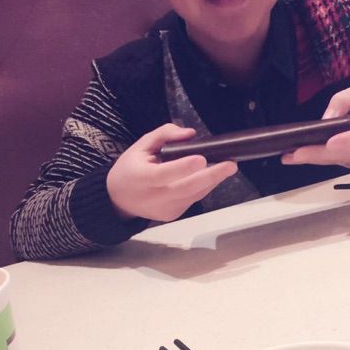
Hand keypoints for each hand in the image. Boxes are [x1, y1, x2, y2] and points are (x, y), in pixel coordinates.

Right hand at [107, 123, 237, 221]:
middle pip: (186, 188)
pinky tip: (213, 175)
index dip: (183, 168)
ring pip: (194, 194)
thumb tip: (190, 134)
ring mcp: (166, 209)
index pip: (164, 175)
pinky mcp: (174, 215)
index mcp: (141, 178)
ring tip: (228, 166)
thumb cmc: (131, 168)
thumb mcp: (140, 145)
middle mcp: (154, 197)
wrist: (118, 200)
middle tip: (230, 165)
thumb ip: (164, 135)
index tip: (201, 159)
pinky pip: (193, 199)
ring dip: (213, 180)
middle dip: (212, 176)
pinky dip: (204, 186)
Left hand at [281, 87, 349, 168]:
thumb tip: (326, 118)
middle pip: (342, 155)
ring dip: (313, 159)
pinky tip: (300, 156)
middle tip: (293, 154)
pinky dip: (318, 158)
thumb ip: (342, 101)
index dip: (345, 143)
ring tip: (289, 156)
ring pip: (336, 161)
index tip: (330, 143)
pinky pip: (336, 161)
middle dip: (316, 155)